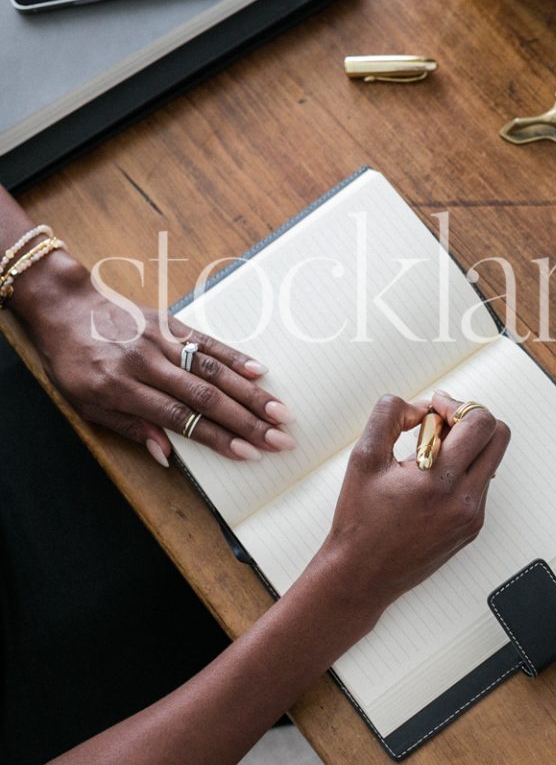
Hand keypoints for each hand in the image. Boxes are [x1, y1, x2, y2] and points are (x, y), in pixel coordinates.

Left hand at [16, 253, 293, 464]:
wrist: (66, 308)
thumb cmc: (72, 362)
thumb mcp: (85, 405)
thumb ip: (129, 427)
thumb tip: (166, 456)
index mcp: (122, 389)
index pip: (180, 418)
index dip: (216, 437)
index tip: (248, 454)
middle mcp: (146, 364)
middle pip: (205, 396)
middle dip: (247, 420)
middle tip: (279, 438)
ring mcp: (160, 340)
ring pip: (212, 369)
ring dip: (250, 393)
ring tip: (280, 411)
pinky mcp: (169, 322)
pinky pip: (205, 341)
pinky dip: (234, 356)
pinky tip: (259, 371)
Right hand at [319, 391, 509, 620]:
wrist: (361, 574)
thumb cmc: (360, 520)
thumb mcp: (364, 456)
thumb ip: (390, 415)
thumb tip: (421, 407)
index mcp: (440, 480)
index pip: (480, 422)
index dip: (456, 405)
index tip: (432, 410)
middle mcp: (464, 500)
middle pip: (498, 436)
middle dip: (470, 421)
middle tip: (438, 426)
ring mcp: (472, 516)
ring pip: (491, 459)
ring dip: (465, 446)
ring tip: (426, 456)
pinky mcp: (471, 528)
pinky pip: (480, 484)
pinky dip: (461, 470)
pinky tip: (428, 480)